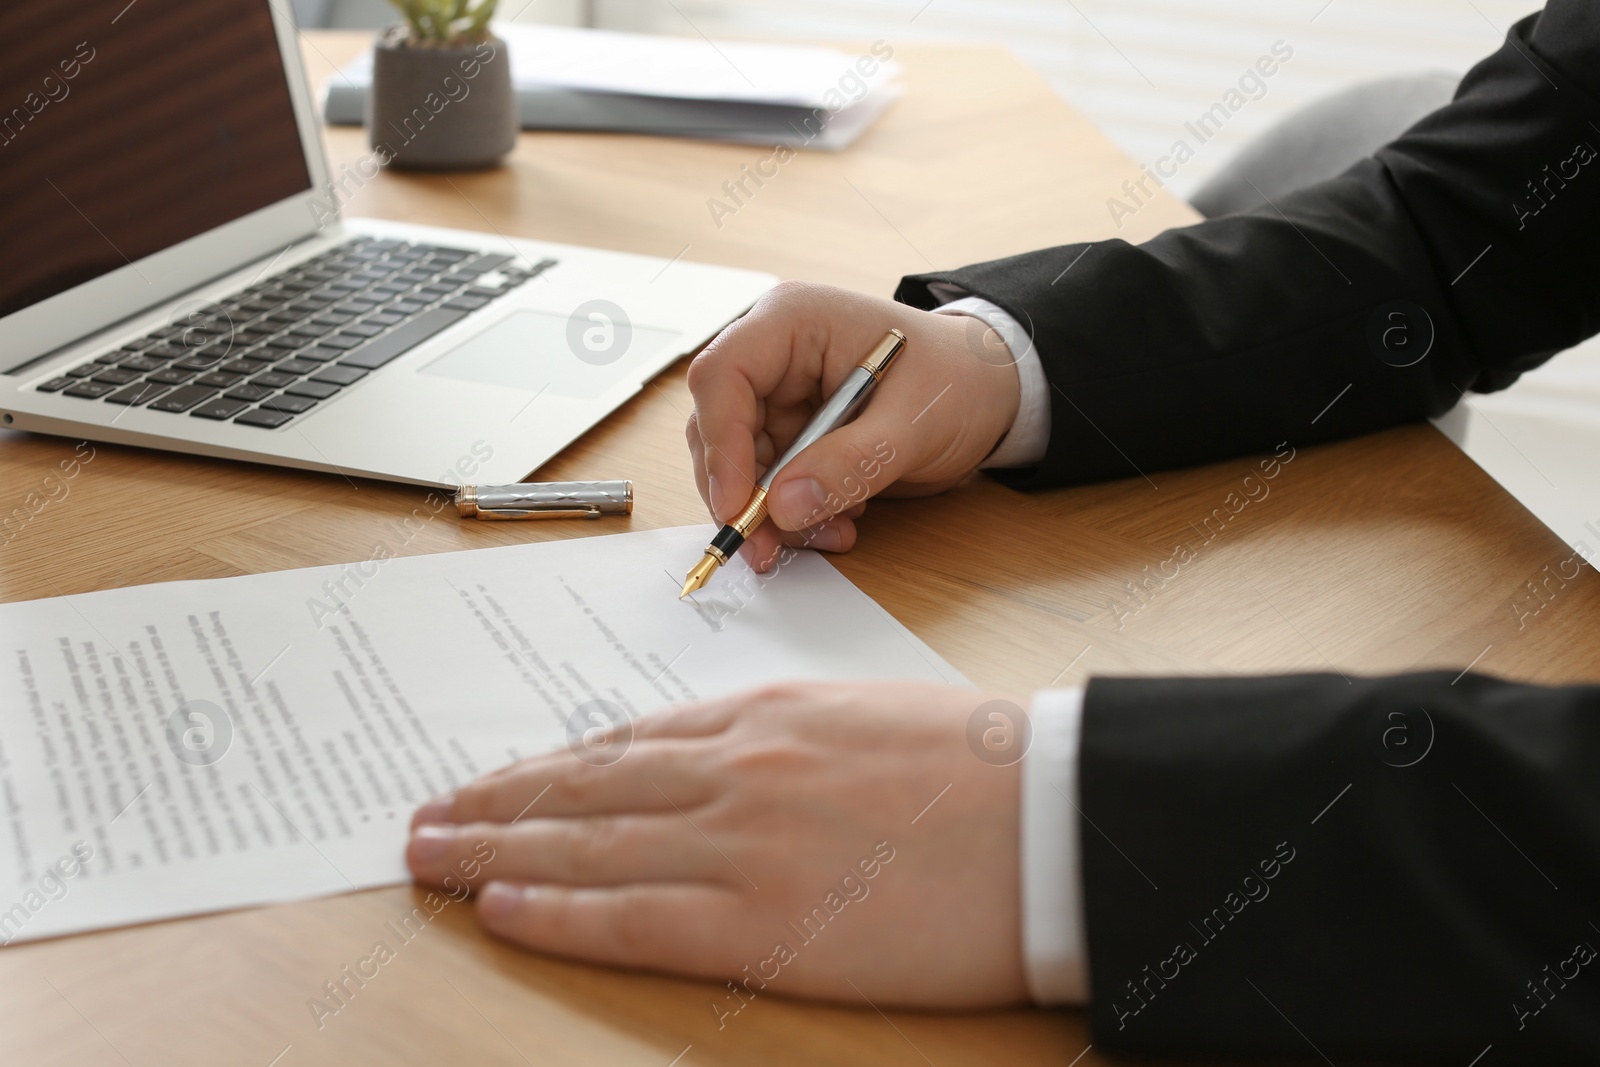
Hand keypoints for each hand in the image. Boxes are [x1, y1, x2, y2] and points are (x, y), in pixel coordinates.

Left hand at [406, 681, 1027, 1008]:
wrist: (1052, 816)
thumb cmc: (980, 767)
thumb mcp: (868, 718)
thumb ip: (784, 738)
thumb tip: (722, 760)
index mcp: (765, 718)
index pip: (626, 744)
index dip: (551, 769)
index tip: (500, 781)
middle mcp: (733, 770)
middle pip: (583, 790)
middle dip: (494, 805)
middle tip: (422, 818)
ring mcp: (738, 844)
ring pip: (584, 848)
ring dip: (494, 853)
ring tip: (428, 858)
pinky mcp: (758, 923)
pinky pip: (630, 916)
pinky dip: (555, 914)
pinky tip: (499, 910)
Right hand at [684, 281, 1021, 568]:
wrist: (989, 392)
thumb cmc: (958, 378)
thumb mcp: (913, 422)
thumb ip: (849, 463)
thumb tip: (784, 506)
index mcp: (793, 321)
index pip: (722, 377)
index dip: (719, 444)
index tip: (737, 505)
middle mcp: (774, 357)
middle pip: (718, 429)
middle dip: (742, 495)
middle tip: (766, 547)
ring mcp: (781, 398)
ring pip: (739, 467)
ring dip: (775, 515)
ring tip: (830, 534)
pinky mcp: (793, 436)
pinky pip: (772, 485)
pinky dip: (796, 516)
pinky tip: (839, 522)